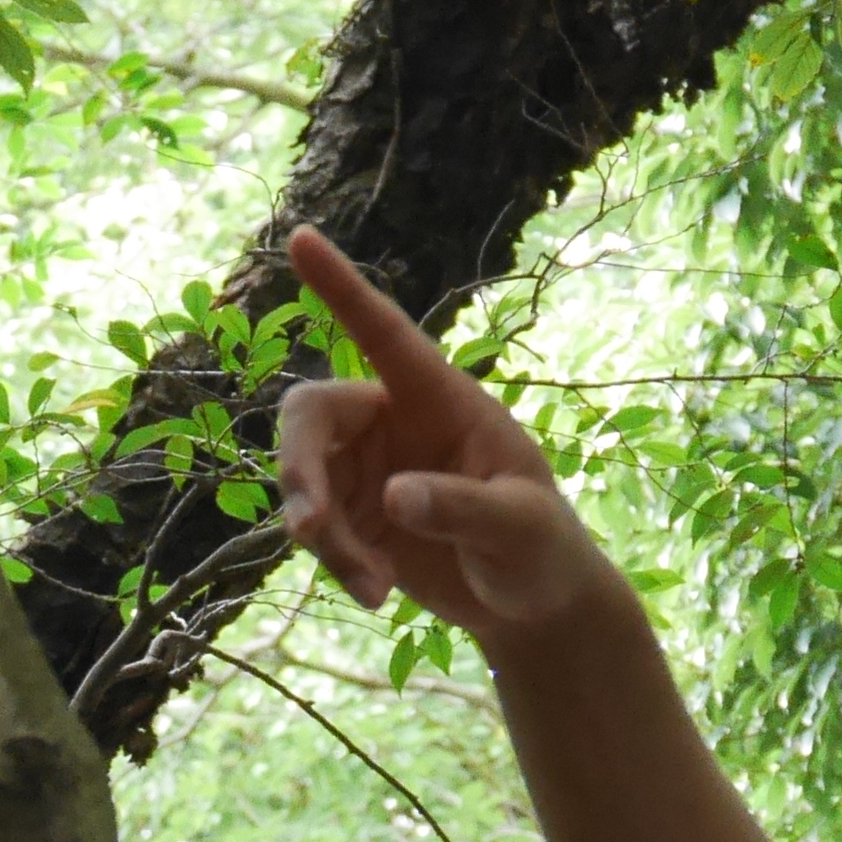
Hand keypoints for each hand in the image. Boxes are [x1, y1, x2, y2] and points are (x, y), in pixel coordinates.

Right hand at [272, 229, 619, 647]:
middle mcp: (392, 422)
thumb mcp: (519, 526)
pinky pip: (315, 531)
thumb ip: (462, 507)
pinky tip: (379, 594)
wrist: (531, 604)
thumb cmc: (541, 549)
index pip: (383, 334)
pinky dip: (335, 566)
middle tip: (310, 529)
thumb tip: (394, 493)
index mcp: (439, 399)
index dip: (341, 288)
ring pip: (304, 482)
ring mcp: (365, 470)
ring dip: (323, 538)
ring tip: (374, 587)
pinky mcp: (351, 518)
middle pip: (311, 415)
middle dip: (299, 469)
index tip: (299, 237)